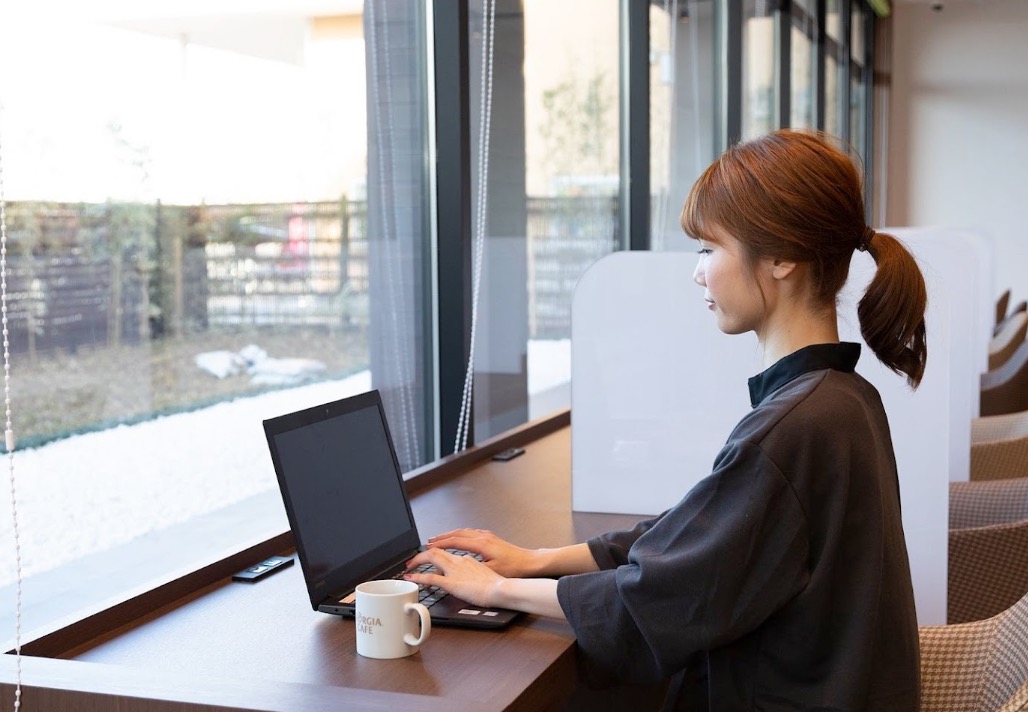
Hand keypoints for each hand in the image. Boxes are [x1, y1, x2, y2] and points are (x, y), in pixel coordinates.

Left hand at [404, 548, 505, 608]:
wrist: (502, 589)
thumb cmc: (498, 585)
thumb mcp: (485, 575)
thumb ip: (474, 574)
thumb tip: (469, 579)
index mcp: (467, 559)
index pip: (447, 551)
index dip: (435, 551)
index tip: (428, 554)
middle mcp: (459, 560)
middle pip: (436, 550)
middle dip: (421, 554)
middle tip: (412, 560)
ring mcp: (454, 570)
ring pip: (431, 557)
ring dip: (417, 560)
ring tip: (409, 566)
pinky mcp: (451, 582)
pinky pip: (430, 577)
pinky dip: (418, 576)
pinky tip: (411, 577)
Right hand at [423, 528, 538, 577]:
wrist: (530, 562)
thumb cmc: (514, 567)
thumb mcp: (492, 571)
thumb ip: (474, 568)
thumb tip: (459, 569)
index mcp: (481, 544)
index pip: (455, 541)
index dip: (440, 544)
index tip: (428, 547)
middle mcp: (482, 536)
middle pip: (456, 533)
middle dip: (441, 537)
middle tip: (428, 542)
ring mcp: (487, 536)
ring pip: (463, 532)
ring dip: (450, 535)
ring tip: (439, 539)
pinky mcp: (491, 538)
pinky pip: (470, 533)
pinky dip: (460, 535)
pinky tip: (458, 539)